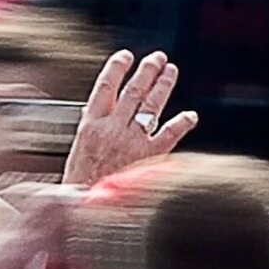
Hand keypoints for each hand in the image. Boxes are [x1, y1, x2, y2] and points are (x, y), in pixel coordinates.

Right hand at [63, 50, 198, 187]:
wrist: (85, 211)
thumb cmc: (80, 185)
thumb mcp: (77, 151)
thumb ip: (92, 128)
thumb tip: (98, 110)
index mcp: (91, 126)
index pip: (104, 87)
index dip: (116, 68)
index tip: (125, 56)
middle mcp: (112, 129)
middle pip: (133, 92)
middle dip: (146, 71)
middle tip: (158, 58)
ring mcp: (132, 142)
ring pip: (150, 106)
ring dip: (162, 86)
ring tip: (171, 71)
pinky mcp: (148, 158)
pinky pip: (169, 135)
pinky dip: (181, 123)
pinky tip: (191, 115)